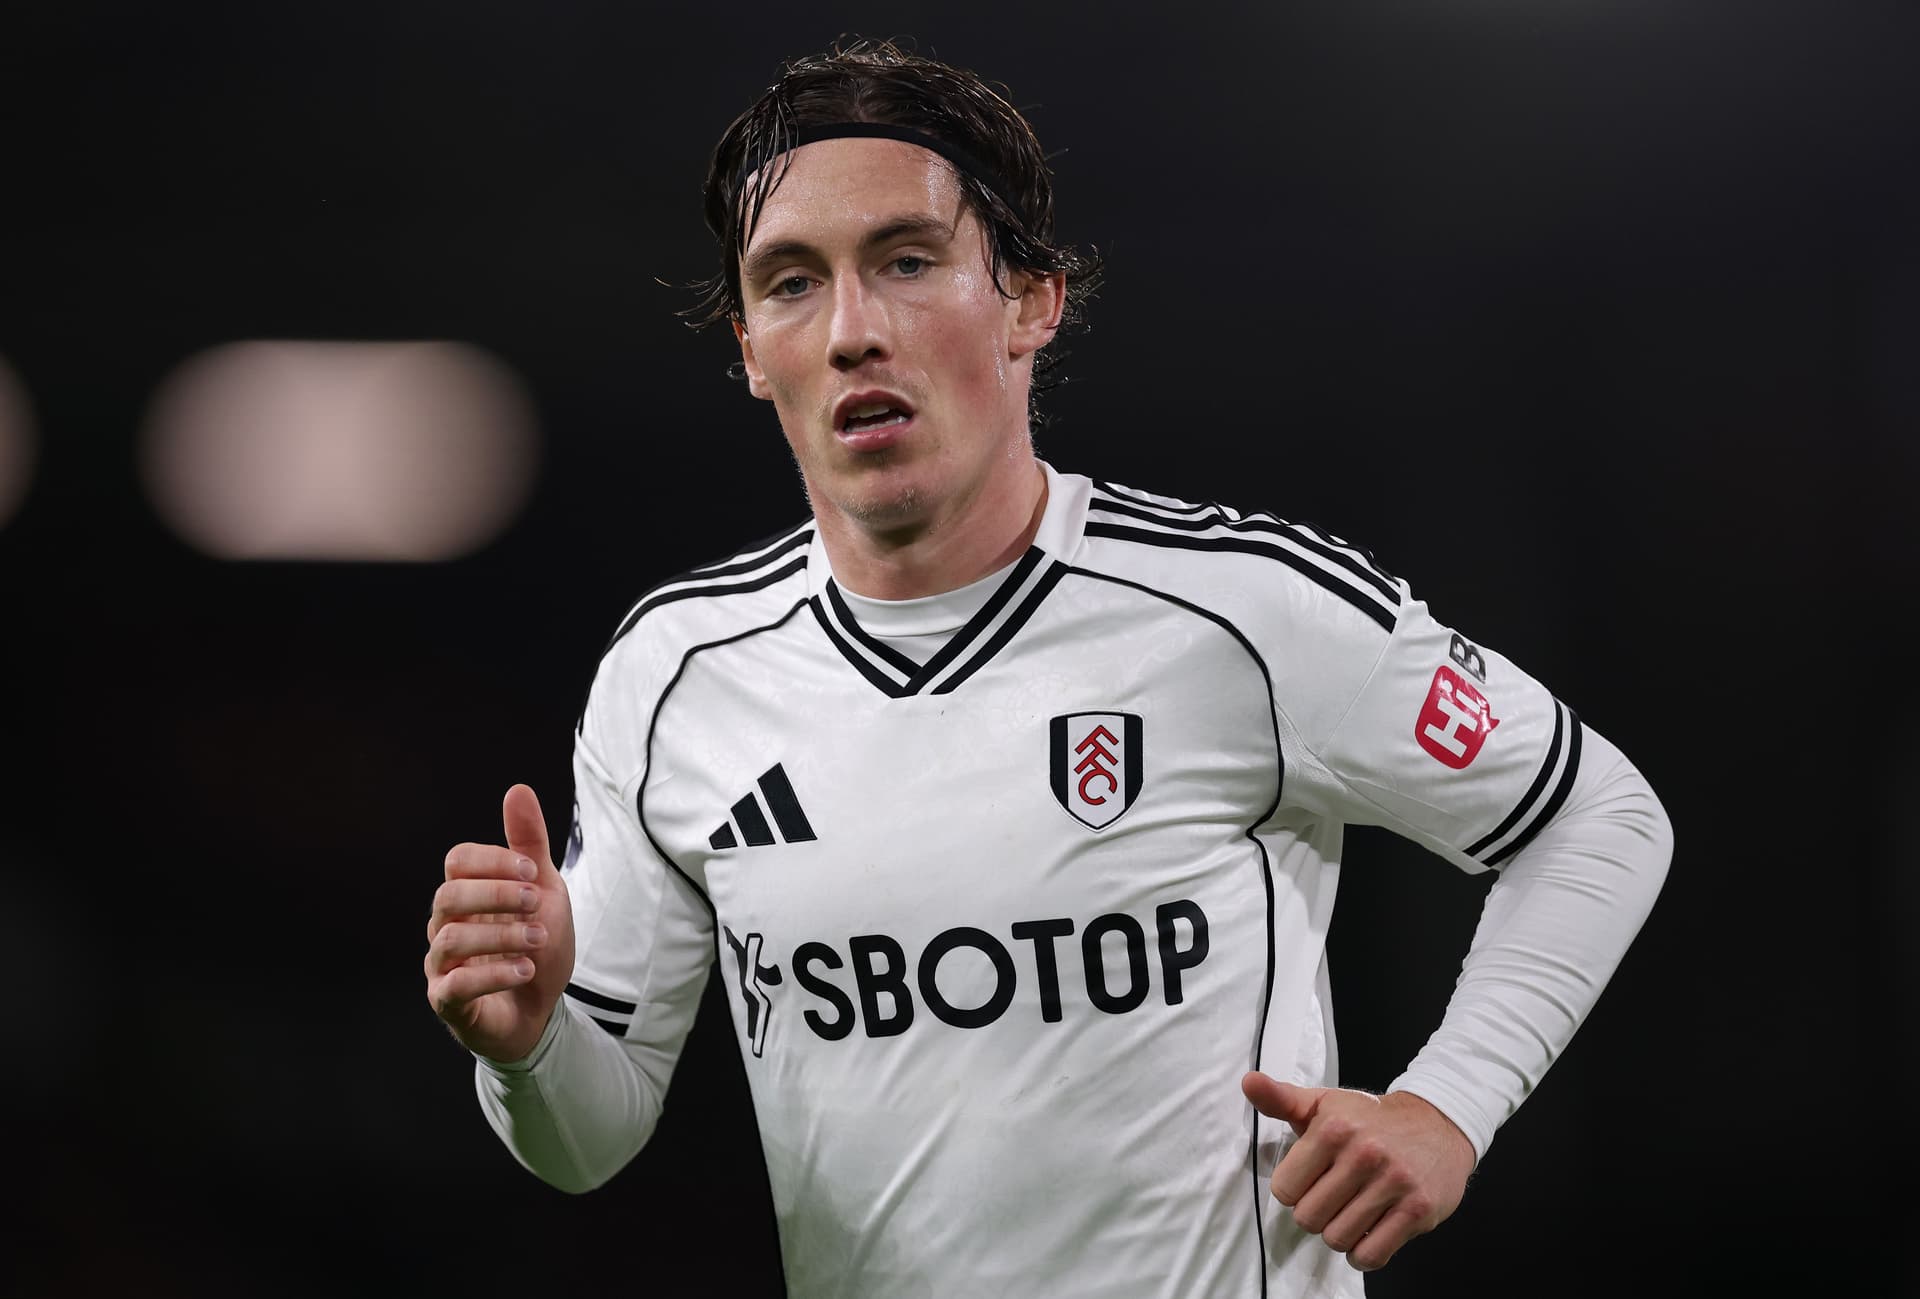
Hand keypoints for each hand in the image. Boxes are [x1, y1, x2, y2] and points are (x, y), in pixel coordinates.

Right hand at [425, 784, 575, 1061]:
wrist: (542, 1011)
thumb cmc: (536, 946)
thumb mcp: (543, 891)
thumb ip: (529, 844)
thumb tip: (517, 789)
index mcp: (468, 894)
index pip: (459, 861)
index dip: (494, 861)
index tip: (532, 871)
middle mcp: (445, 925)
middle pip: (449, 895)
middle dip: (497, 895)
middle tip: (536, 903)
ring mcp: (442, 965)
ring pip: (451, 939)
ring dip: (502, 936)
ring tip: (539, 940)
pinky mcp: (447, 1002)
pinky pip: (454, 985)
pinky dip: (494, 975)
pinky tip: (526, 970)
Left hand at [1241, 1072, 1475, 1271]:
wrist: (1438, 1123)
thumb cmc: (1371, 1118)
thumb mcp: (1324, 1103)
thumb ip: (1280, 1099)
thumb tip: (1249, 1083)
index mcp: (1333, 1129)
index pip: (1285, 1189)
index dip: (1293, 1190)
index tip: (1309, 1181)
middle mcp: (1364, 1154)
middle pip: (1309, 1218)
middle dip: (1314, 1215)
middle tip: (1330, 1200)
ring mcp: (1393, 1183)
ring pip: (1338, 1239)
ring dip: (1339, 1234)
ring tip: (1349, 1214)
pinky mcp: (1417, 1210)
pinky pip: (1372, 1255)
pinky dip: (1363, 1255)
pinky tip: (1367, 1234)